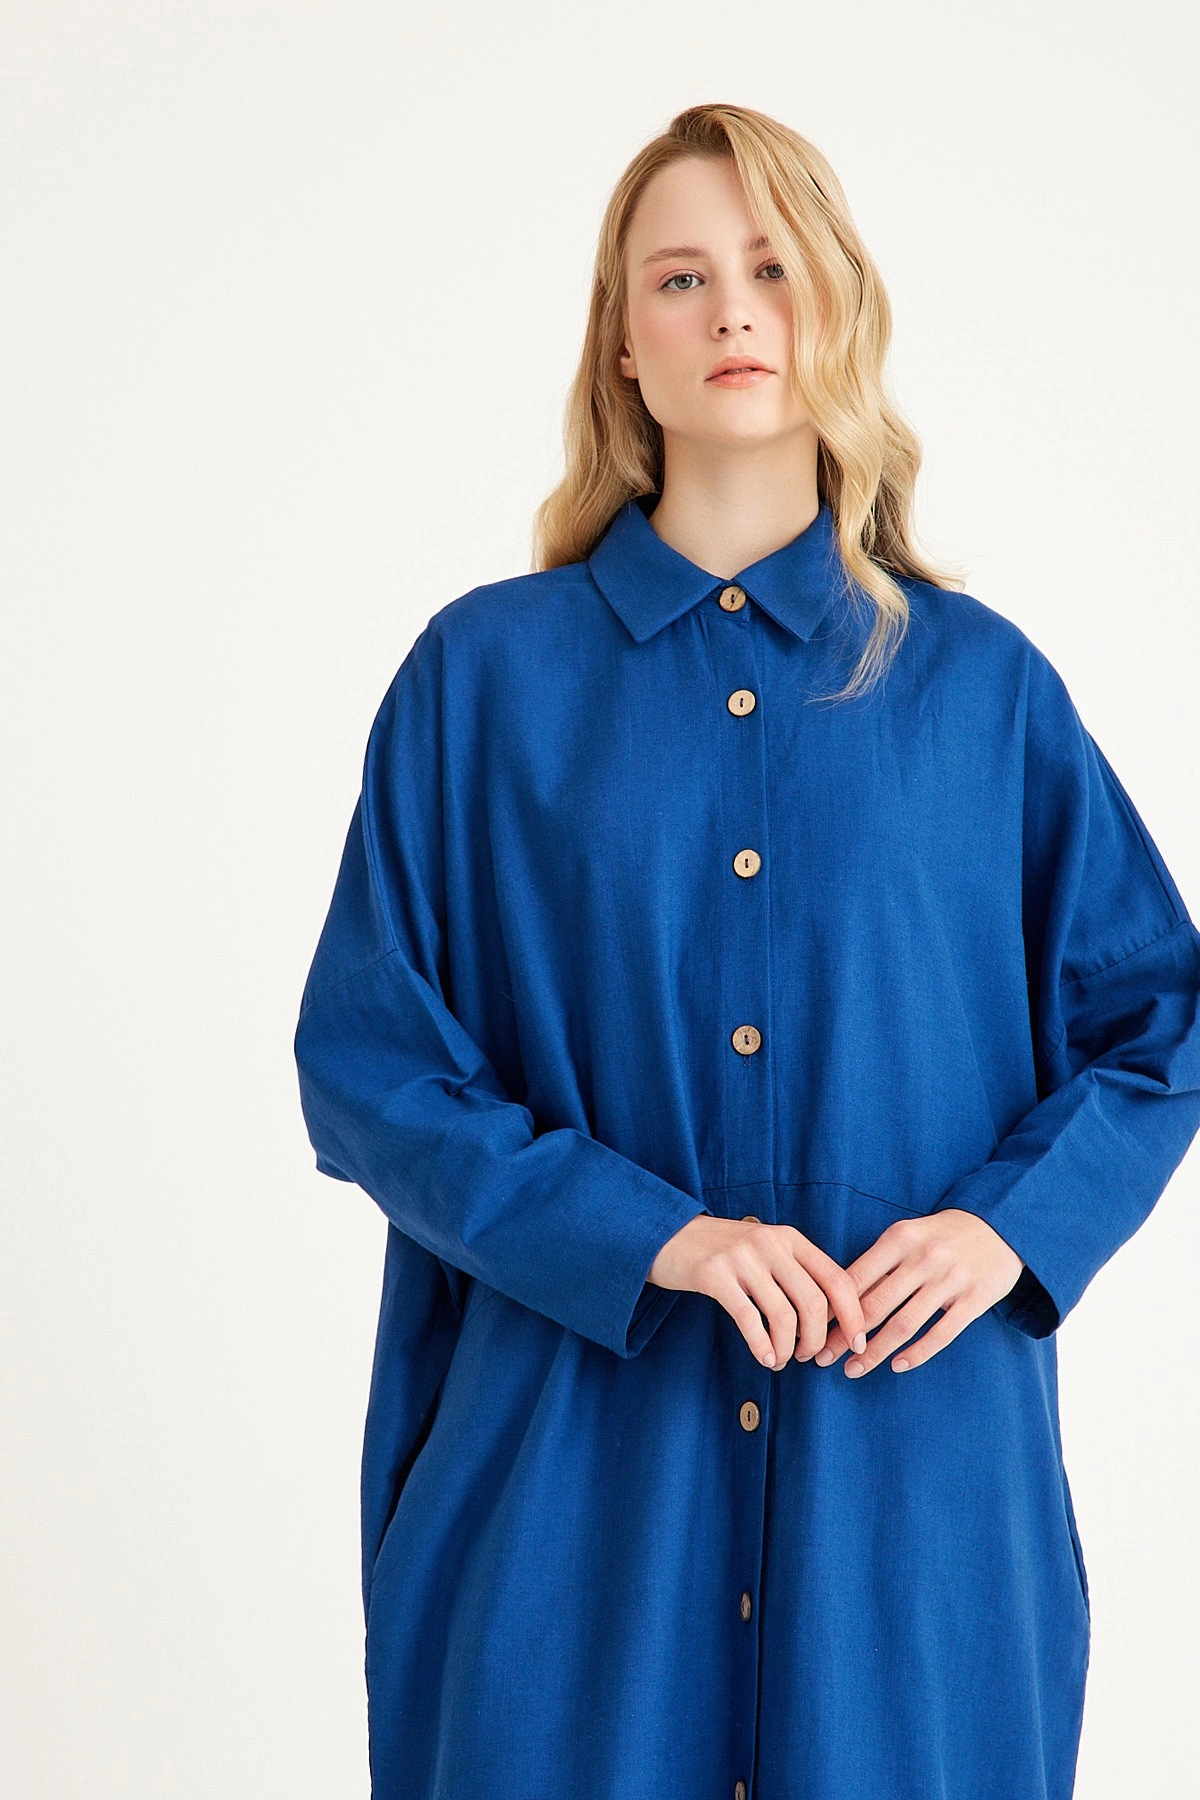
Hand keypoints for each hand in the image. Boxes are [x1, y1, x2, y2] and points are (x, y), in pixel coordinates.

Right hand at [647, 1214, 868, 1369]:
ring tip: (782, 1358)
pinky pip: (749, 1320)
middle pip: (814, 1303)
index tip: (857, 1342)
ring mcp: (742, 1258)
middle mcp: (770, 1243)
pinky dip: (762, 1347)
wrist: (669, 1235)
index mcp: (790, 1238)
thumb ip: (797, 1272)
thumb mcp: (767, 1249)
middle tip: (809, 1355)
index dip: (853, 1315)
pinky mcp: (714, 1275)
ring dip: (788, 1348)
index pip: (837, 1278)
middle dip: (817, 1339)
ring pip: (784, 1316)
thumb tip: (834, 1316)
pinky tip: (764, 1357)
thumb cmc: (725, 1251)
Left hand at [813, 1208, 1024, 1376]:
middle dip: (844, 1337)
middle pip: (875, 1306)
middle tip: (823, 1357)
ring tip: (854, 1369)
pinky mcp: (974, 1300)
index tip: (812, 1329)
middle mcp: (922, 1258)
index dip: (831, 1308)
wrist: (1000, 1225)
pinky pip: (940, 1334)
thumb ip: (879, 1263)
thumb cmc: (941, 1235)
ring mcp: (949, 1280)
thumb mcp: (908, 1235)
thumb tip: (838, 1298)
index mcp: (899, 1238)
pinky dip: (916, 1353)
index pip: (856, 1278)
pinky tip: (896, 1365)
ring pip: (903, 1324)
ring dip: (874, 1352)